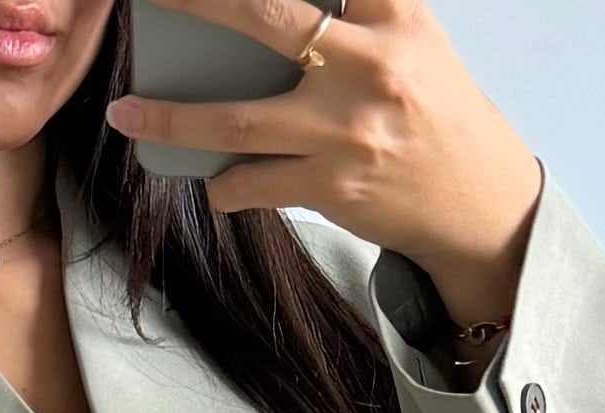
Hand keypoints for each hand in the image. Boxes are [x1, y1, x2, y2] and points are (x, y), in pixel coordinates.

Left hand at [104, 0, 544, 336]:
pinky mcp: (332, 187)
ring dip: (171, 117)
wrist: (477, 201)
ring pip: (237, 118)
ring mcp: (347, 130)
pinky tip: (209, 179)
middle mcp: (370, 64)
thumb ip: (352, 13)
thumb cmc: (431, 111)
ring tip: (127, 113)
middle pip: (264, 16)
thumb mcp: (408, 38)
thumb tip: (257, 17)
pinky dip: (222, 183)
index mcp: (392, 13)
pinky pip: (253, 183)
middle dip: (196, 0)